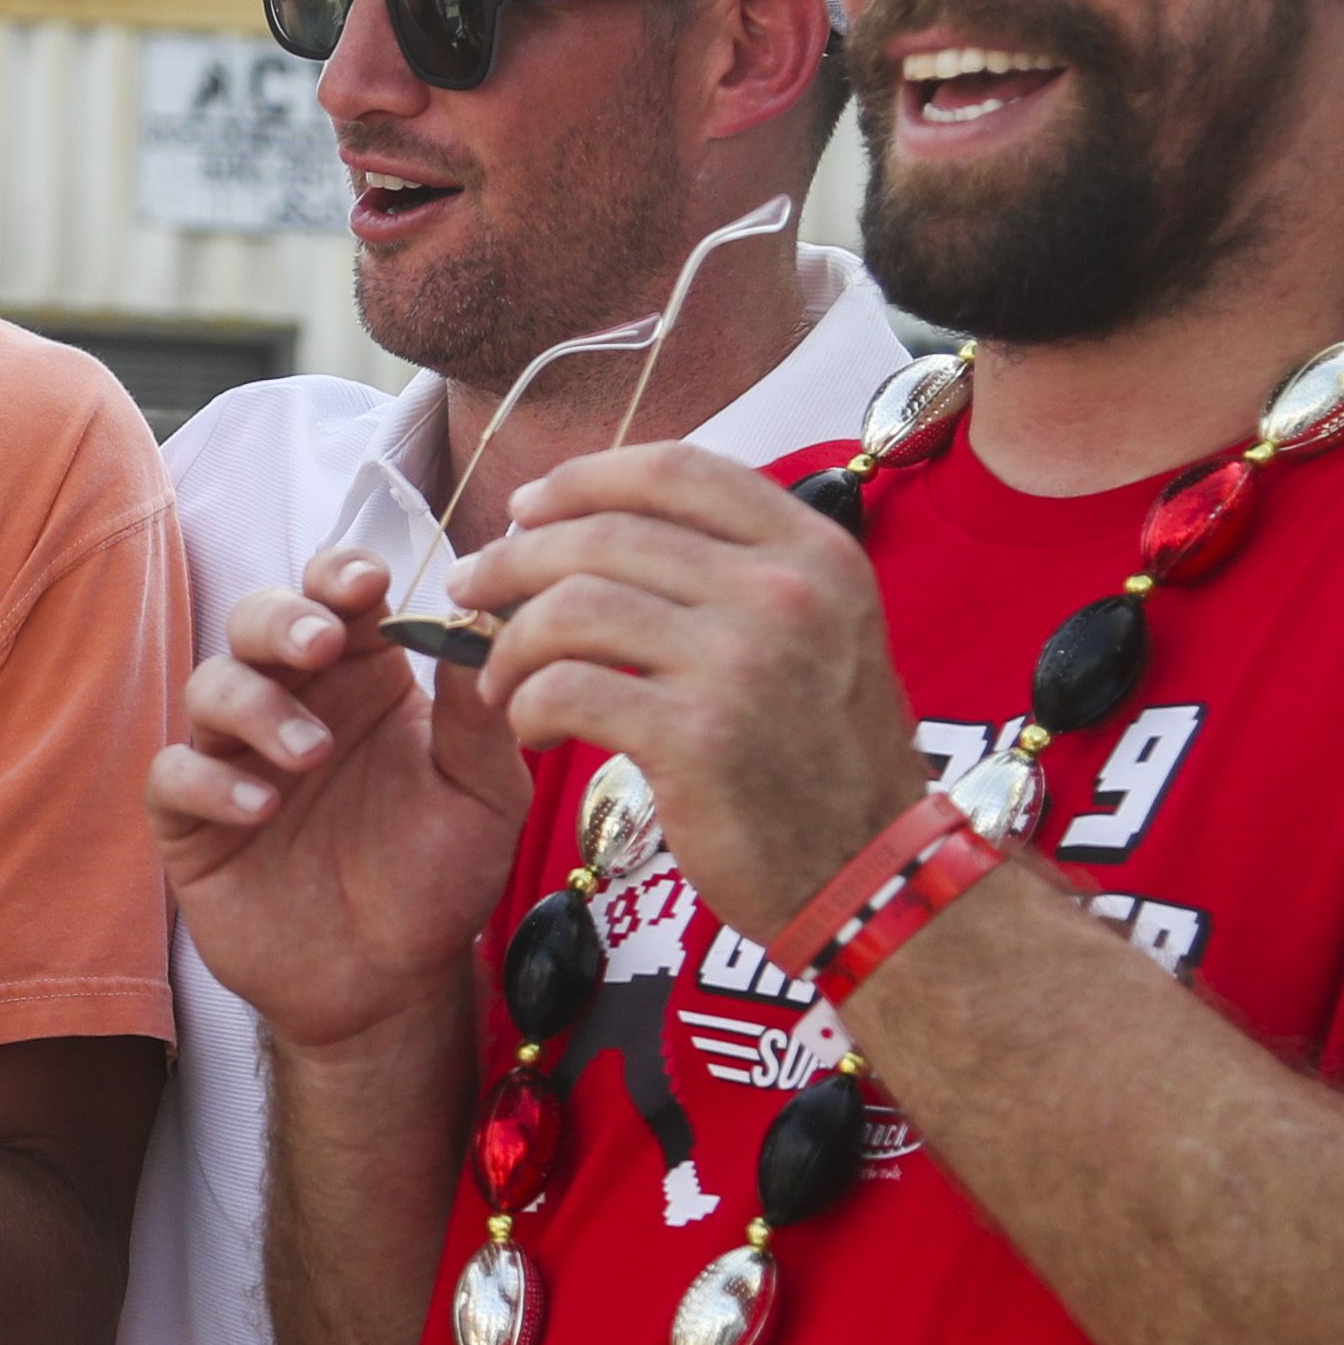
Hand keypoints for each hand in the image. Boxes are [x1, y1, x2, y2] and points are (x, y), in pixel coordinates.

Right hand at [145, 549, 528, 1049]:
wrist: (392, 982)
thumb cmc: (440, 876)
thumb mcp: (483, 797)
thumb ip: (478, 717)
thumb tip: (478, 623)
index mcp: (364, 677)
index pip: (336, 596)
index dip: (342, 575)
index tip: (370, 584)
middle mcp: (293, 702)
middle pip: (256, 621)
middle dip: (282, 619)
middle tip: (321, 643)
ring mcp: (235, 757)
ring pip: (209, 687)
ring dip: (255, 705)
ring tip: (310, 755)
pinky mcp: (192, 822)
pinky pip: (173, 776)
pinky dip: (210, 781)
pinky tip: (262, 809)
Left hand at [447, 443, 921, 944]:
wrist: (873, 875)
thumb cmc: (825, 758)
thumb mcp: (822, 632)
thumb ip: (739, 572)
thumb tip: (608, 529)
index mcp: (813, 550)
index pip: (677, 469)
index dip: (585, 478)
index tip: (527, 508)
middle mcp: (783, 591)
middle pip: (608, 533)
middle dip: (516, 557)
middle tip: (470, 587)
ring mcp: (740, 661)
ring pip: (573, 606)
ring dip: (511, 641)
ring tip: (498, 678)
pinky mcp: (695, 737)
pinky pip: (568, 689)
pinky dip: (527, 705)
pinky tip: (531, 729)